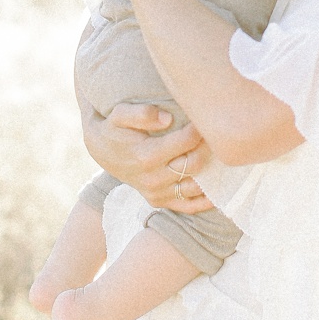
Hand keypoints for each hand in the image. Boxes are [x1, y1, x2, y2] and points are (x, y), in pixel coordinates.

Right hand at [82, 102, 215, 211]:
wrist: (100, 150)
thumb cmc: (113, 127)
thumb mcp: (119, 114)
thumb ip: (141, 113)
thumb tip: (167, 118)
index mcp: (146, 155)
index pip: (186, 142)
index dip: (200, 129)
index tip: (204, 118)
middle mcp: (152, 178)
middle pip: (195, 164)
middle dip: (208, 147)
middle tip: (213, 134)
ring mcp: (156, 192)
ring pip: (196, 187)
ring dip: (211, 172)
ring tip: (219, 156)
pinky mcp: (159, 201)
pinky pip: (188, 206)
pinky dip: (206, 201)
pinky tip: (217, 188)